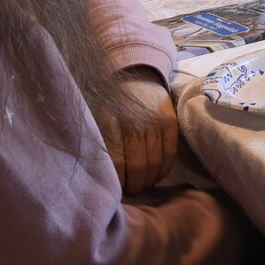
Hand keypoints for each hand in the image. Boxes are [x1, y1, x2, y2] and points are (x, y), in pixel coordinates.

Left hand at [99, 69, 178, 194]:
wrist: (133, 74)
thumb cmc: (108, 102)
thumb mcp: (94, 118)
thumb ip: (98, 143)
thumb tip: (99, 175)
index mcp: (111, 120)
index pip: (116, 161)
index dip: (118, 180)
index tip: (115, 188)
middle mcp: (135, 121)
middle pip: (139, 165)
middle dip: (135, 185)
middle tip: (131, 190)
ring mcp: (155, 121)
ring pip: (156, 163)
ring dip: (149, 180)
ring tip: (143, 184)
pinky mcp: (170, 122)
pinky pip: (170, 154)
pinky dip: (164, 170)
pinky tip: (156, 175)